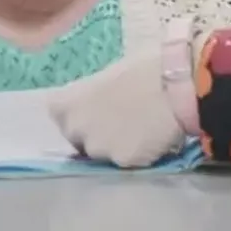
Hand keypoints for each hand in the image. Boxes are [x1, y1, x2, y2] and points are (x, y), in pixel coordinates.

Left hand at [49, 47, 185, 168]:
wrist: (175, 84)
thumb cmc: (143, 68)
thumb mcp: (107, 76)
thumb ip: (92, 94)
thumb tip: (95, 102)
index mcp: (67, 101)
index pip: (55, 113)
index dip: (73, 112)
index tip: (88, 110)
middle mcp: (75, 127)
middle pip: (75, 137)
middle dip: (89, 133)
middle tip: (115, 123)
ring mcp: (98, 148)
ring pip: (99, 153)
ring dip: (111, 146)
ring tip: (136, 130)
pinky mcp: (121, 162)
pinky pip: (124, 161)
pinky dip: (134, 154)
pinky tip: (149, 139)